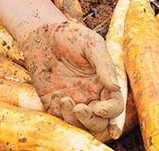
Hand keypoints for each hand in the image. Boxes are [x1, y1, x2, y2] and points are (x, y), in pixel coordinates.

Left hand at [20, 19, 122, 134]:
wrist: (43, 33)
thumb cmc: (71, 36)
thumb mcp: (91, 45)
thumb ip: (104, 65)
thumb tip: (115, 87)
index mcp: (104, 85)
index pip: (114, 107)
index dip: (110, 112)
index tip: (99, 108)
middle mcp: (90, 96)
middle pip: (99, 123)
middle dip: (91, 121)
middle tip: (79, 108)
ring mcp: (72, 100)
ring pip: (79, 124)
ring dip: (74, 119)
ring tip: (65, 99)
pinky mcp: (53, 102)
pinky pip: (59, 118)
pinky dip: (58, 113)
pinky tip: (56, 96)